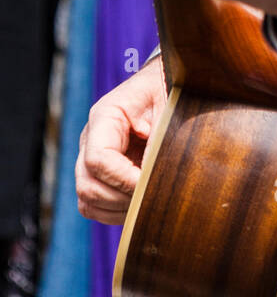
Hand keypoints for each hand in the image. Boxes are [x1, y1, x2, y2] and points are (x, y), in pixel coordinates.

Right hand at [76, 55, 166, 224]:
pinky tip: (141, 204)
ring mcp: (91, 158)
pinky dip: (116, 213)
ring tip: (148, 202)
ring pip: (87, 201)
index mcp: (105, 117)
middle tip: (152, 198)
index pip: (97, 159)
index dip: (123, 180)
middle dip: (121, 199)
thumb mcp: (168, 107)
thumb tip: (148, 179)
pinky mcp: (100, 173)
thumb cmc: (167, 90)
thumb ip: (158, 140)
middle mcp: (91, 139)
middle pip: (87, 185)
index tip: (149, 184)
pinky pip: (95, 206)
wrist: (164, 83)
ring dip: (118, 210)